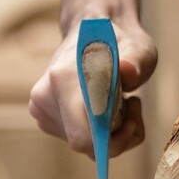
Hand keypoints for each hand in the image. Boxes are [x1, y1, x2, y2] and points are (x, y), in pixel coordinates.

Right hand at [28, 15, 157, 157]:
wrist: (91, 33)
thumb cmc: (117, 42)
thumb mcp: (137, 47)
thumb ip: (134, 60)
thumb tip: (127, 71)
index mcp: (63, 79)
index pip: (83, 136)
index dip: (113, 139)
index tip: (132, 119)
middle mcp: (44, 97)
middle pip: (84, 144)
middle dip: (115, 135)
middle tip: (132, 106)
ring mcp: (42, 110)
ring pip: (85, 145)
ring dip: (112, 132)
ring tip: (122, 101)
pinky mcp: (46, 119)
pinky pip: (81, 141)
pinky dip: (101, 132)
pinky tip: (107, 108)